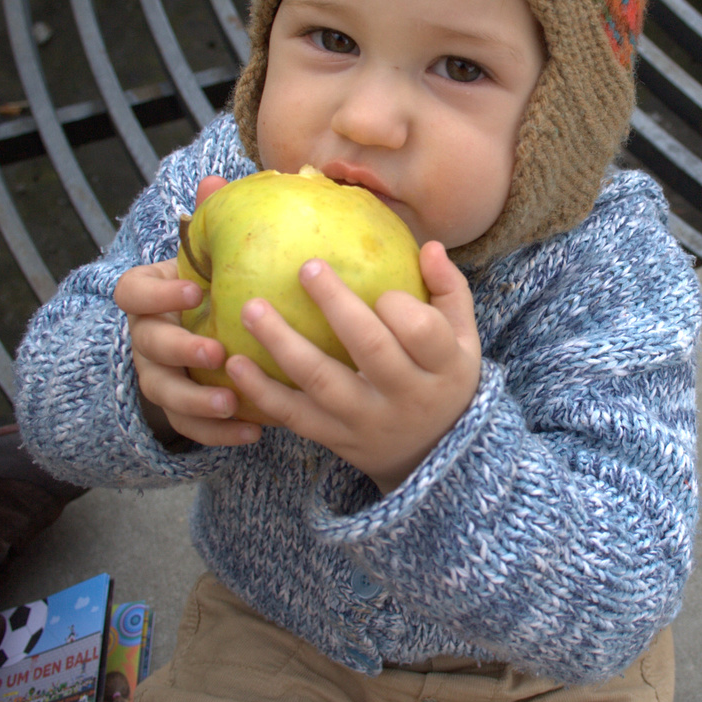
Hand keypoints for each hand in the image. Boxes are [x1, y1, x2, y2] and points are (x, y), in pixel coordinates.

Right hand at [113, 176, 258, 446]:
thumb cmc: (212, 285)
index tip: (193, 289)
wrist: (204, 334)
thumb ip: (208, 221)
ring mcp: (157, 375)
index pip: (132, 292)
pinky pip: (189, 427)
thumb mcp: (208, 256)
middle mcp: (145, 337)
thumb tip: (214, 179)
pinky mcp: (178, 410)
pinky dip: (217, 433)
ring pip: (164, 392)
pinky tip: (253, 432)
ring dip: (196, 398)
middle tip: (216, 347)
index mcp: (148, 296)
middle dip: (180, 347)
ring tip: (231, 401)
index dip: (157, 293)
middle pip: (149, 346)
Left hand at [224, 240, 480, 492]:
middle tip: (306, 268)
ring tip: (252, 308)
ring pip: (321, 380)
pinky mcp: (335, 437)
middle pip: (369, 348)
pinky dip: (262, 391)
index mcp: (443, 367)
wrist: (432, 454)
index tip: (380, 290)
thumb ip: (450, 292)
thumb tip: (429, 247)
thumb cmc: (444, 379)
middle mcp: (406, 397)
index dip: (398, 304)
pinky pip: (294, 415)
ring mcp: (366, 420)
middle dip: (336, 305)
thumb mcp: (465, 340)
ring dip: (283, 343)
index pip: (421, 331)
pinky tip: (236, 363)